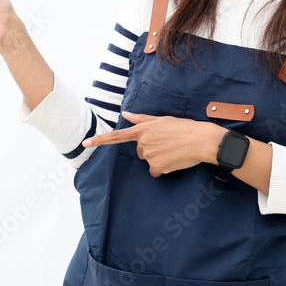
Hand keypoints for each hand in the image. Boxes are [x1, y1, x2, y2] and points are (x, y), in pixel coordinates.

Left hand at [82, 112, 223, 176]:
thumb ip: (142, 119)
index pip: (117, 136)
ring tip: (173, 150)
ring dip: (159, 159)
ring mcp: (149, 155)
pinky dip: (164, 168)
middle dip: (151, 150)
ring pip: (148, 162)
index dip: (100, 140)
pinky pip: (155, 171)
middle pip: (140, 152)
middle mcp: (143, 142)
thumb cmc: (184, 128)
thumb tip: (125, 114)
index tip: (85, 143)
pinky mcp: (156, 166)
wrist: (201, 140)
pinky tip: (174, 159)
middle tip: (167, 144)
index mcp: (143, 129)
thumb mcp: (162, 120)